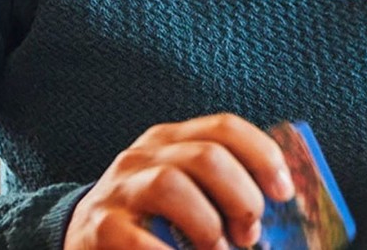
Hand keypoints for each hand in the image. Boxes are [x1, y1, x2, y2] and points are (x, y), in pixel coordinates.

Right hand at [63, 113, 294, 249]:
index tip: (284, 192)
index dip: (261, 155)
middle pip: (206, 156)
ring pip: (172, 184)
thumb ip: (221, 190)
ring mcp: (119, 188)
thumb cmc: (151, 219)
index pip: (224, 127)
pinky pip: (137, 237)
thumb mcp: (185, 191)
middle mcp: (145, 154)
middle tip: (251, 233)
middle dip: (240, 196)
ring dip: (207, 223)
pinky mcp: (99, 226)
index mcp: (172, 139)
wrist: (83, 239)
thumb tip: (281, 206)